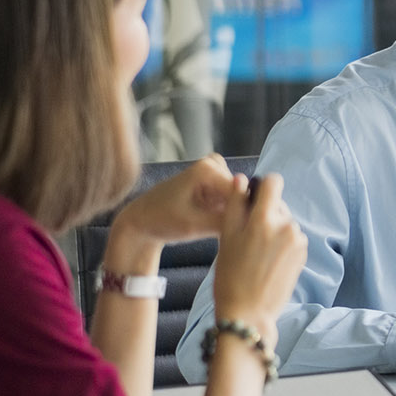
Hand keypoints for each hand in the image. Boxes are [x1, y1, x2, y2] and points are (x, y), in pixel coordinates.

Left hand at [106, 156, 246, 250]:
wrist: (141, 221)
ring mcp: (212, 171)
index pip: (241, 192)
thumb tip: (255, 218)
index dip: (243, 213)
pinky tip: (212, 221)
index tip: (239, 232)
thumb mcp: (195, 226)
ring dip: (230, 212)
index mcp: (207, 169)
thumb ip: (227, 220)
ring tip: (214, 226)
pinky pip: (230, 198)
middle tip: (222, 230)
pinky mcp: (212, 181)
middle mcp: (212, 164)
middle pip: (240, 193)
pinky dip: (225, 211)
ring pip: (237, 197)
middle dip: (235, 211)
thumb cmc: (162, 221)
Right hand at [207, 174, 305, 330]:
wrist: (248, 312)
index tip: (254, 198)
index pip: (273, 182)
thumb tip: (241, 178)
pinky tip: (268, 262)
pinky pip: (291, 238)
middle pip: (278, 204)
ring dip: (273, 230)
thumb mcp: (226, 238)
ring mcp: (298, 240)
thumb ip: (235, 204)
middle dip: (264, 213)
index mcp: (264, 218)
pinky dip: (281, 244)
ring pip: (284, 222)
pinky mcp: (303, 253)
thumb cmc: (230, 276)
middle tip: (247, 238)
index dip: (262, 187)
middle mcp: (287, 225)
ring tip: (256, 254)